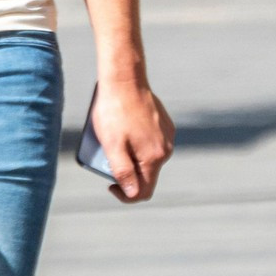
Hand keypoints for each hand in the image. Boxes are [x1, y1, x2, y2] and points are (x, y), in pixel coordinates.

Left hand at [92, 80, 173, 202]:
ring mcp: (168, 135)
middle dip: (127, 172)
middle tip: (108, 156)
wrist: (125, 80)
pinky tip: (125, 129)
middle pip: (147, 175)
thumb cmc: (115, 112)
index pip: (143, 191)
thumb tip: (133, 193)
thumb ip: (124, 172)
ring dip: (132, 157)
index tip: (109, 183)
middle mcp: (166, 148)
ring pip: (149, 158)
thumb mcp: (112, 146)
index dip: (125, 195)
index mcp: (154, 157)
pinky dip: (138, 144)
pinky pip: (152, 143)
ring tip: (115, 140)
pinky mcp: (165, 124)